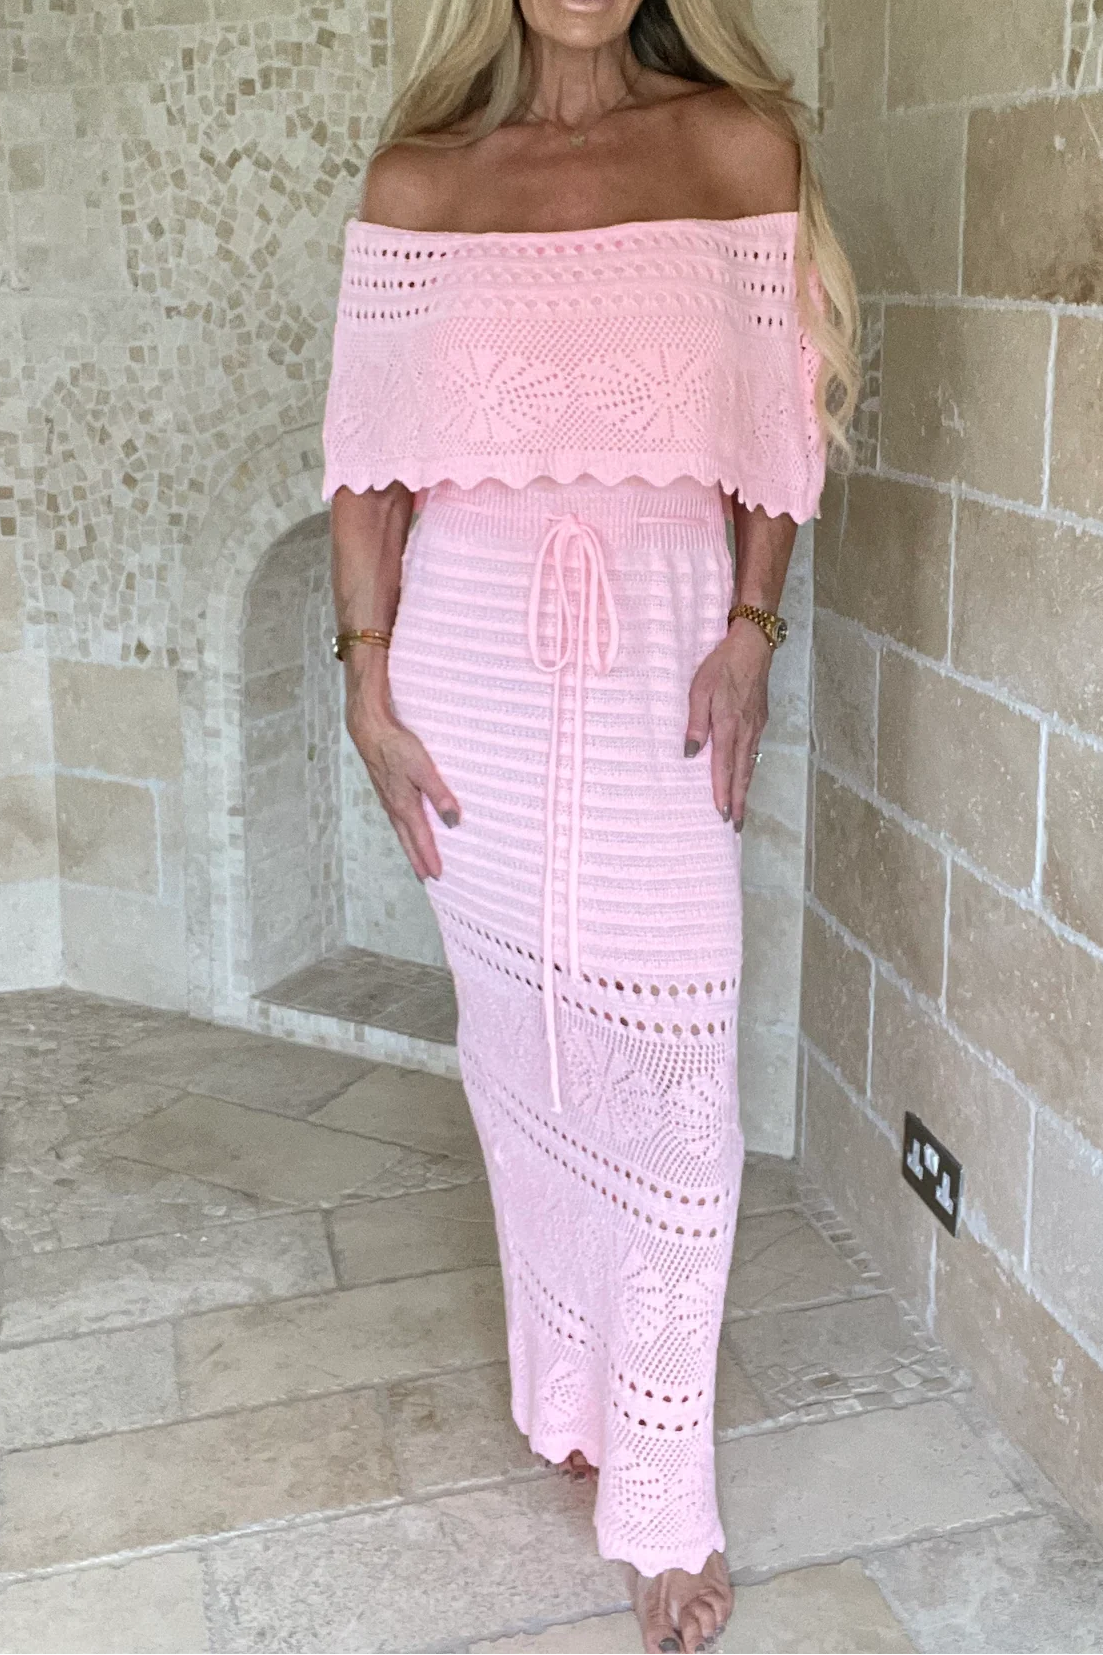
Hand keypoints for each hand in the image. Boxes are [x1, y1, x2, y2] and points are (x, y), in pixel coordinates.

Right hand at [345, 679, 459, 881]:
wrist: (370, 730)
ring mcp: (387, 800)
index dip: (430, 858)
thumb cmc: (397, 747)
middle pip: (408, 841)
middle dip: (417, 860)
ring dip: (410, 848)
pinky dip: (404, 831)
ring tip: (417, 860)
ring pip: (401, 831)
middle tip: (426, 878)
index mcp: (405, 806)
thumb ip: (439, 795)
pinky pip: (396, 819)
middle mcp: (394, 807)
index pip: (421, 839)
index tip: (438, 876)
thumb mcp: (424, 769)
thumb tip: (453, 822)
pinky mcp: (385, 790)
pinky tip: (406, 829)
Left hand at [684, 619, 771, 830]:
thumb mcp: (700, 688)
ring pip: (750, 765)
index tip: (722, 813)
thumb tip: (689, 753)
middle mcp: (746, 731)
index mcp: (729, 724)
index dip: (722, 791)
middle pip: (742, 773)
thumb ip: (695, 722)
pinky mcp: (760, 720)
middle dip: (738, 801)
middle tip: (736, 825)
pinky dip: (749, 771)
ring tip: (740, 810)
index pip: (723, 766)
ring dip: (744, 789)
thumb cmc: (722, 664)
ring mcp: (756, 726)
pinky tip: (745, 777)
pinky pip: (753, 752)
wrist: (753, 646)